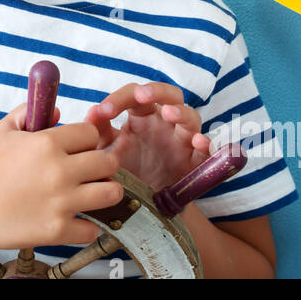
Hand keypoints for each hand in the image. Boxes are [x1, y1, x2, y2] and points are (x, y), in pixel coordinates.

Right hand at [0, 102, 122, 250]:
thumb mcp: (2, 131)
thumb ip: (29, 113)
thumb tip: (58, 111)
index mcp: (47, 143)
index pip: (92, 134)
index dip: (87, 140)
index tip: (80, 149)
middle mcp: (59, 171)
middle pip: (108, 162)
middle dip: (102, 165)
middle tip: (91, 172)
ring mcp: (60, 202)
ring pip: (111, 193)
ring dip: (104, 193)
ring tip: (91, 195)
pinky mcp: (56, 230)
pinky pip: (92, 229)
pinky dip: (86, 227)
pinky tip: (74, 220)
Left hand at [85, 82, 212, 192]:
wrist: (141, 208)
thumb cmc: (125, 172)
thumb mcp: (107, 152)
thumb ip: (99, 133)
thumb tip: (92, 112)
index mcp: (142, 117)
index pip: (135, 95)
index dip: (120, 98)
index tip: (104, 111)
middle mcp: (165, 124)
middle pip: (169, 95)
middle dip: (157, 91)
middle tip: (141, 95)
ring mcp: (183, 141)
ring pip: (191, 117)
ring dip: (181, 112)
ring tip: (169, 114)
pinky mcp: (196, 163)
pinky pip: (208, 150)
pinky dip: (206, 144)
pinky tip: (198, 142)